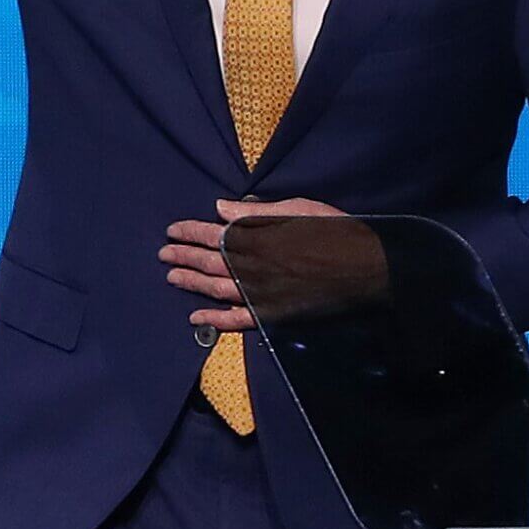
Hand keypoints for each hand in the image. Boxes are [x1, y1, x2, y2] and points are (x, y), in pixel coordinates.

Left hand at [160, 196, 344, 332]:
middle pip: (208, 261)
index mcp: (257, 237)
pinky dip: (213, 320)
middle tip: (163, 253)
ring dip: (191, 283)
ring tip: (171, 277)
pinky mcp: (272, 315)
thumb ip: (255, 212)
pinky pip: (236, 320)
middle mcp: (252, 267)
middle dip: (183, 255)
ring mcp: (260, 294)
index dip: (189, 232)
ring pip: (215, 288)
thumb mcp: (297, 209)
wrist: (366, 269)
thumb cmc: (334, 231)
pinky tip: (195, 317)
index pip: (212, 233)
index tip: (171, 230)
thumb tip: (220, 208)